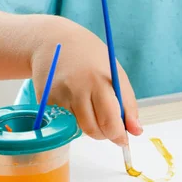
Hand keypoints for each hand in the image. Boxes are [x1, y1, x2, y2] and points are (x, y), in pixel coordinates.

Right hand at [31, 19, 141, 145]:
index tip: (123, 139)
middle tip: (109, 126)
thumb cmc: (92, 60)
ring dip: (90, 126)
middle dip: (105, 134)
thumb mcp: (117, 76)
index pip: (110, 121)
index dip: (118, 135)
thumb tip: (136, 131)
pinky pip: (65, 120)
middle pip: (93, 129)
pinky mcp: (45, 101)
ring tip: (92, 106)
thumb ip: (129, 105)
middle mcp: (77, 89)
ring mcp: (59, 95)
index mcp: (100, 82)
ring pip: (79, 128)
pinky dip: (74, 117)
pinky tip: (74, 99)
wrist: (55, 41)